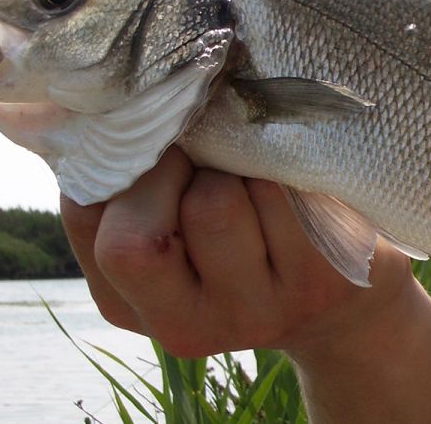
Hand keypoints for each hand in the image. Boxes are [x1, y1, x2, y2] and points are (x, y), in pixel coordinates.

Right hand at [60, 146, 414, 359]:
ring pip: (216, 202)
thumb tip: (91, 103)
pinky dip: (282, 169)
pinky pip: (279, 196)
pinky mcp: (313, 287)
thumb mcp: (170, 218)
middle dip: (172, 169)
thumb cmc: (241, 226)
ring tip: (252, 172)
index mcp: (127, 304)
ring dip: (234, 163)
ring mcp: (252, 316)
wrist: (344, 290)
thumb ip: (129, 179)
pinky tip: (291, 184)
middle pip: (139, 237)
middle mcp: (183, 328)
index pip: (86, 219)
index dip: (121, 163)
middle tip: (204, 155)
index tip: (159, 143)